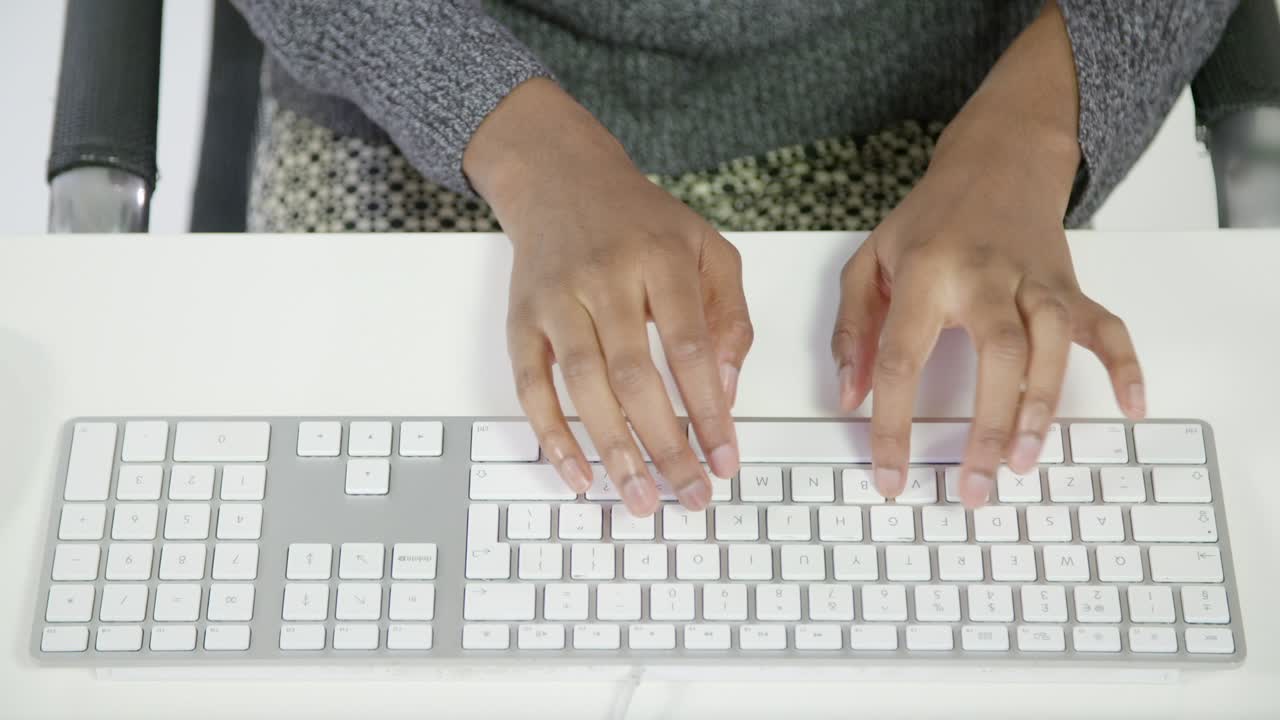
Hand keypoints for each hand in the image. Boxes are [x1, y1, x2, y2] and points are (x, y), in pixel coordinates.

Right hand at [464, 79, 750, 515]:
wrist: (560, 178)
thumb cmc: (641, 223)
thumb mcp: (707, 249)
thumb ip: (729, 316)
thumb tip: (724, 392)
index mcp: (661, 259)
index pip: (689, 348)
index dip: (709, 411)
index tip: (726, 460)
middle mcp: (604, 277)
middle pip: (635, 377)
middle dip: (666, 446)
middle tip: (689, 496)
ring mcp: (556, 299)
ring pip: (583, 387)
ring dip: (614, 452)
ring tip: (642, 499)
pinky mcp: (521, 320)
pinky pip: (530, 387)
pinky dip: (552, 437)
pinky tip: (579, 475)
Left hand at [831, 124, 1144, 507]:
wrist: (996, 161)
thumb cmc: (929, 221)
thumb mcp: (869, 262)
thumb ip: (852, 330)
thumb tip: (850, 396)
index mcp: (925, 274)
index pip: (902, 359)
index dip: (893, 424)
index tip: (889, 475)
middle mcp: (984, 276)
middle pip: (995, 352)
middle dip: (989, 425)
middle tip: (977, 485)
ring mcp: (1034, 280)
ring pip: (1053, 342)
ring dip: (1045, 404)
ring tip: (1029, 461)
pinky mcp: (1070, 285)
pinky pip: (1106, 326)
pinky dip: (1126, 365)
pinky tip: (1132, 408)